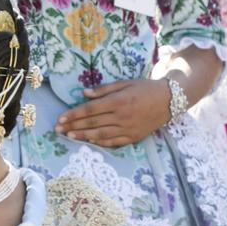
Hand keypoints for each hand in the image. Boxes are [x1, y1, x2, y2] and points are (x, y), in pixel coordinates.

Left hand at [56, 78, 171, 148]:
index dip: (74, 114)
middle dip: (73, 126)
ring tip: (69, 136)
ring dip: (83, 135)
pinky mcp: (133, 137)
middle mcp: (122, 116)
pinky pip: (114, 142)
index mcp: (118, 101)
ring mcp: (127, 128)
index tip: (61, 118)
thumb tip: (83, 93)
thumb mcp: (125, 83)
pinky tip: (89, 141)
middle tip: (58, 129)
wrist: (168, 101)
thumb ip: (104, 90)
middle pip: (92, 122)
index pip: (91, 109)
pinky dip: (100, 142)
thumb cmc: (145, 88)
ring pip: (101, 134)